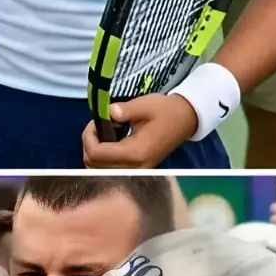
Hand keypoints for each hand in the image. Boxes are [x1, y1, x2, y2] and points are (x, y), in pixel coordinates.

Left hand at [82, 93, 198, 167]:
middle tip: (97, 125)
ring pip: (100, 168)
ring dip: (95, 150)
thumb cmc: (166, 111)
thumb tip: (107, 113)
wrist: (187, 119)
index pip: (97, 154)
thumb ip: (123, 110)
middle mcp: (134, 167)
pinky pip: (110, 167)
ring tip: (103, 132)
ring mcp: (136, 170)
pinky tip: (110, 140)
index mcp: (135, 153)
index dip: (88, 137)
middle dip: (89, 144)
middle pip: (94, 164)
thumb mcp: (145, 105)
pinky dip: (103, 155)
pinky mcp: (137, 168)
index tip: (95, 121)